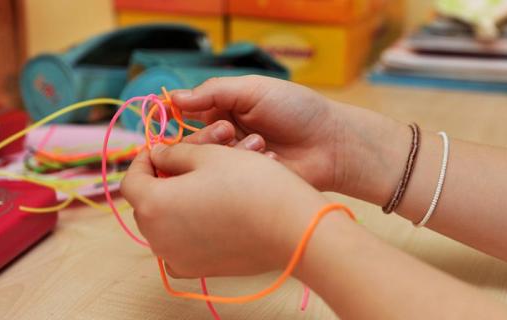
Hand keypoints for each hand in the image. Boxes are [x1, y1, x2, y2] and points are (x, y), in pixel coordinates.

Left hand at [120, 143, 330, 277]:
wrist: (292, 227)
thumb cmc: (250, 184)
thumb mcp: (209, 155)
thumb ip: (174, 154)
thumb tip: (157, 156)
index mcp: (153, 206)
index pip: (131, 180)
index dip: (143, 159)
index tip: (160, 148)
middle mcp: (158, 239)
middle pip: (147, 203)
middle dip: (163, 179)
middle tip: (187, 162)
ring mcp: (179, 258)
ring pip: (166, 222)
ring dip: (179, 200)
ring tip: (207, 182)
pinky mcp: (201, 269)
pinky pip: (183, 243)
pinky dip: (190, 225)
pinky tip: (215, 209)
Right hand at [171, 75, 409, 206]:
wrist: (333, 143)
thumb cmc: (297, 109)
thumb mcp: (254, 90)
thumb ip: (214, 92)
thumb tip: (173, 98)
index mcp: (225, 110)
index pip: (189, 117)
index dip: (186, 120)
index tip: (189, 117)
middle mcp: (227, 137)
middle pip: (194, 144)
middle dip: (209, 137)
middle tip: (229, 131)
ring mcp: (237, 163)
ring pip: (210, 165)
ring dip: (232, 152)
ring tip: (261, 143)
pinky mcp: (248, 186)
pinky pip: (231, 182)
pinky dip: (249, 168)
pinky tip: (272, 160)